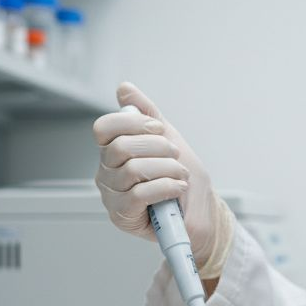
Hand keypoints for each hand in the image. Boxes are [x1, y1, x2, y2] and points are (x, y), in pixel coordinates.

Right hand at [92, 82, 224, 261]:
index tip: (158, 129)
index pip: (104, 128)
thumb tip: (124, 89)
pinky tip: (177, 189)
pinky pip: (139, 194)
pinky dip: (165, 187)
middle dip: (156, 147)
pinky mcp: (122, 216)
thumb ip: (146, 113)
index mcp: (113, 152)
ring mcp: (112, 195)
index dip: (132, 123)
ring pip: (132, 170)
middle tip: (175, 155)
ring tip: (180, 175)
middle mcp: (107, 173)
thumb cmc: (183, 177)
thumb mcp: (168, 137)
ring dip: (166, 169)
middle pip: (119, 147)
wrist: (201, 212)